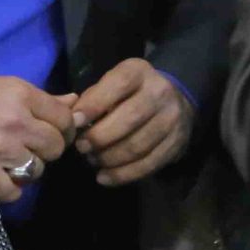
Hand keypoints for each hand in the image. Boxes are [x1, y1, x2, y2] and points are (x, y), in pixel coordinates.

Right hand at [0, 74, 72, 203]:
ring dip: (25, 170)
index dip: (61, 128)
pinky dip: (7, 189)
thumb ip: (35, 98)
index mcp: (18, 93)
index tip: (49, 133)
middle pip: (56, 147)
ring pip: (37, 171)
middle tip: (26, 149)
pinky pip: (12, 192)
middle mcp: (14, 121)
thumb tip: (74, 102)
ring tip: (6, 162)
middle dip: (45, 151)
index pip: (64, 117)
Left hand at [67, 59, 191, 185]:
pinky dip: (123, 175)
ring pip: (138, 145)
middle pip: (130, 118)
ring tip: (93, 160)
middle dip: (100, 137)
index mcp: (139, 72)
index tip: (74, 122)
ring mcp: (172, 119)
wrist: (173, 101)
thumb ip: (92, 98)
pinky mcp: (176, 144)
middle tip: (82, 148)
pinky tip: (105, 177)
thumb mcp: (112, 84)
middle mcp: (160, 92)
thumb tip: (72, 121)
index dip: (94, 105)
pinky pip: (149, 164)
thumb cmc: (129, 93)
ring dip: (110, 158)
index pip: (118, 85)